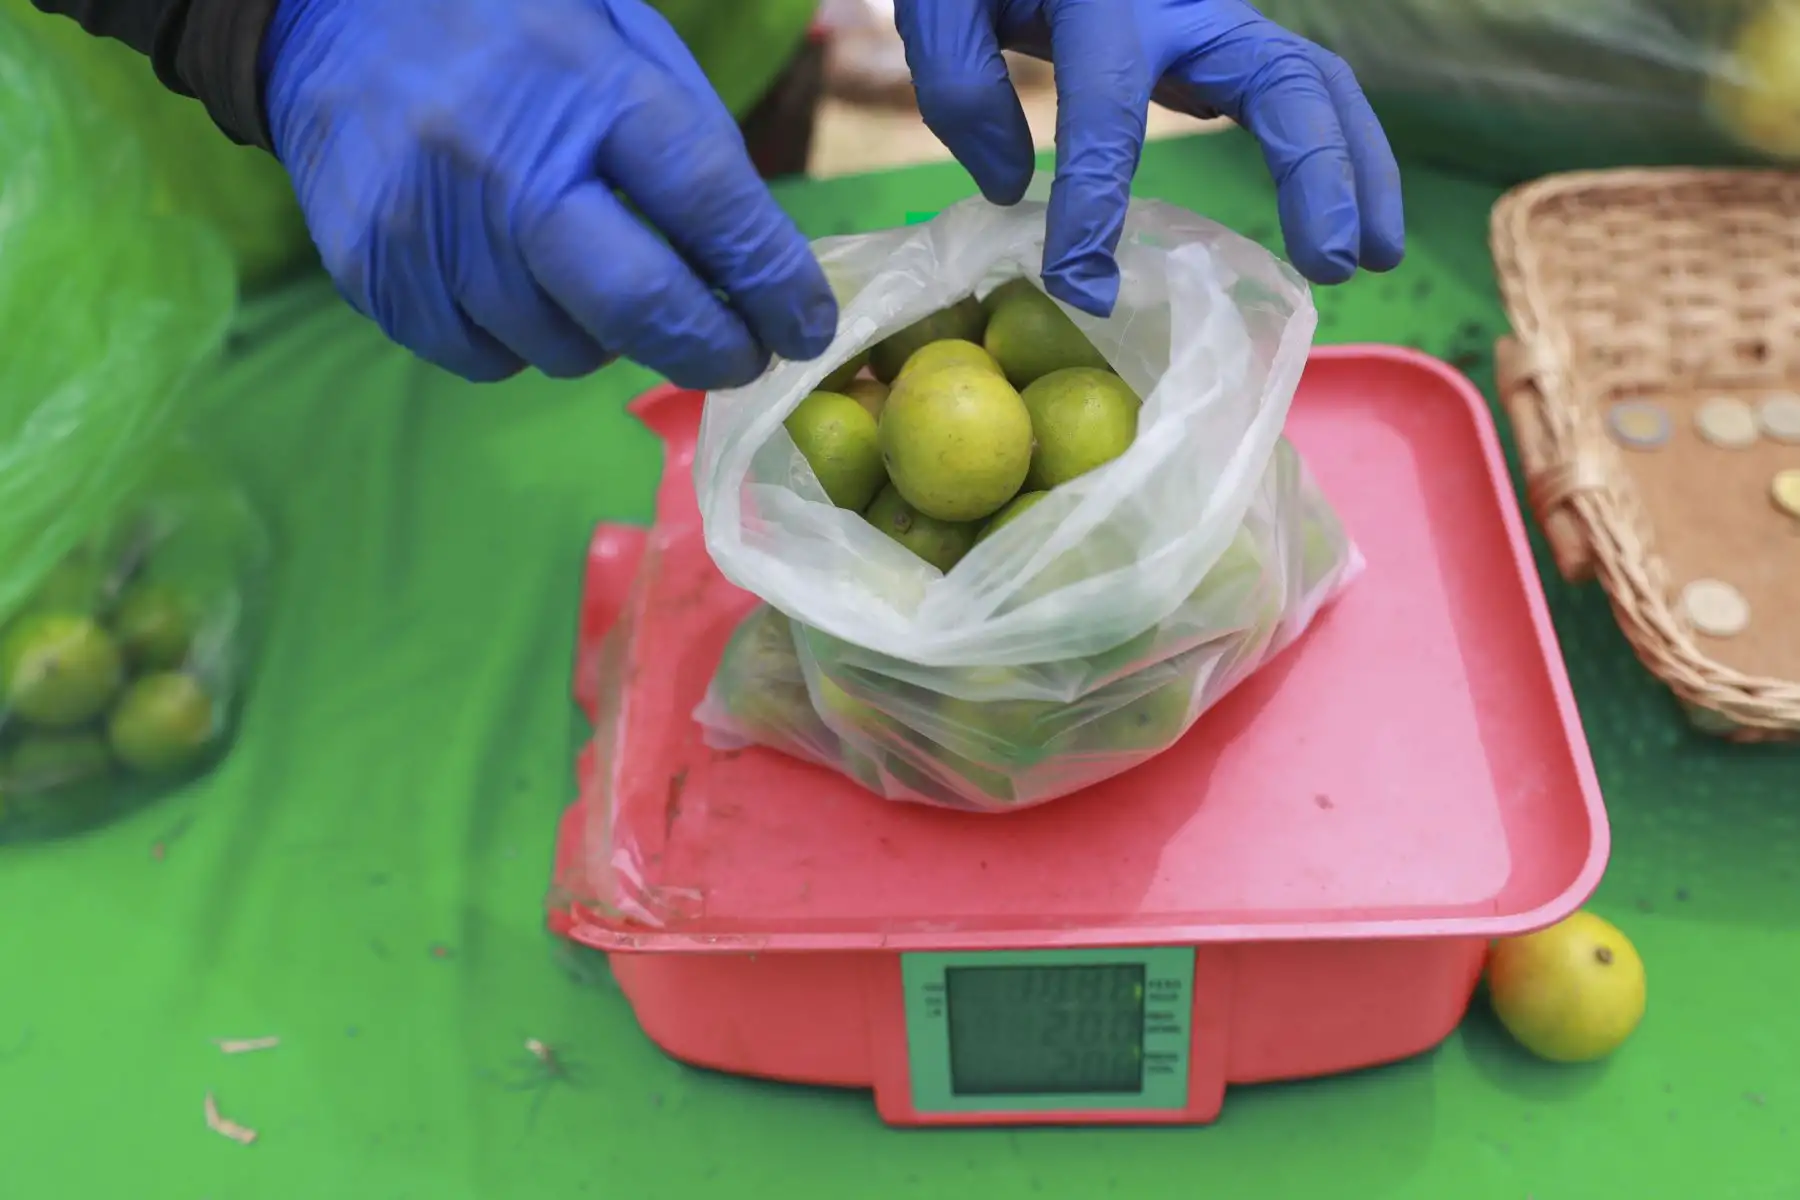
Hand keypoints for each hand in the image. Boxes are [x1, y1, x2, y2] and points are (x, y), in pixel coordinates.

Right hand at [259, 0, 837, 387]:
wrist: (324, 13)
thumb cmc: (507, 27)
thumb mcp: (618, 38)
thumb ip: (689, 142)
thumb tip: (757, 267)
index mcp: (585, 87)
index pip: (708, 204)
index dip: (772, 282)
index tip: (808, 328)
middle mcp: (505, 163)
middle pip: (639, 307)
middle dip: (712, 351)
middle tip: (741, 356)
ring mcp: (431, 229)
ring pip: (565, 351)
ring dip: (607, 337)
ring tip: (594, 278)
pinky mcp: (378, 277)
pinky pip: (488, 360)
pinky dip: (521, 341)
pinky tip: (514, 281)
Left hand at [893, 0, 1404, 314]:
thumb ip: (958, 80)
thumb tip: (1010, 187)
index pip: (1109, 107)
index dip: (1096, 201)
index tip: (1082, 286)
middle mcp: (1182, 3)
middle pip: (1279, 76)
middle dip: (1315, 170)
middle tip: (1331, 264)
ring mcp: (1214, 19)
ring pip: (1314, 82)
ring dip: (1355, 169)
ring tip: (1373, 258)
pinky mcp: (1220, 43)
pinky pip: (1294, 93)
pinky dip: (1328, 155)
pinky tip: (1340, 224)